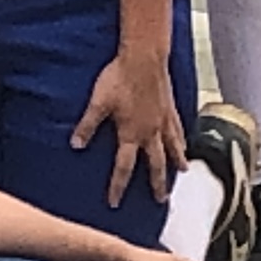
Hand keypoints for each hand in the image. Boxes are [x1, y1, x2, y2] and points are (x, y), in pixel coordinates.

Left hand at [74, 51, 184, 206]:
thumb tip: (76, 145)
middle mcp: (150, 132)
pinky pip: (179, 130)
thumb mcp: (98, 103)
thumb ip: (87, 126)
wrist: (143, 57)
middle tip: (161, 200)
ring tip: (182, 173)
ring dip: (176, 162)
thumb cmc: (119, 78)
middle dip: (157, 184)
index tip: (115, 203)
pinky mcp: (170, 108)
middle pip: (155, 164)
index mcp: (131, 134)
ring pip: (173, 148)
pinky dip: (183, 140)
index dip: (118, 186)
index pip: (123, 167)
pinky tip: (185, 144)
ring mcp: (163, 121)